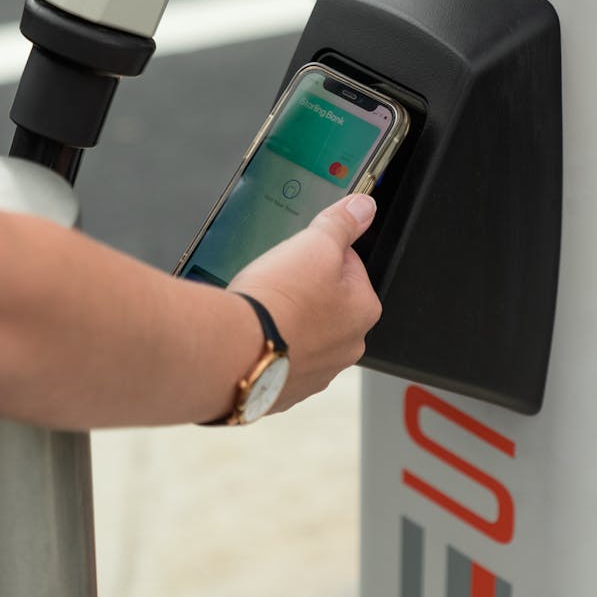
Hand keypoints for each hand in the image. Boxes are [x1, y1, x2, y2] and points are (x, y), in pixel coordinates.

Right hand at [228, 192, 381, 411]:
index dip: (322, 254)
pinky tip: (252, 333)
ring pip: (304, 332)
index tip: (301, 255)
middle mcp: (348, 348)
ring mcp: (316, 373)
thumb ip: (342, 223)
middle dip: (305, 289)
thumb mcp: (316, 244)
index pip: (351, 266)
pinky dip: (269, 345)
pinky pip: (280, 358)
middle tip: (277, 280)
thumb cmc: (279, 300)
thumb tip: (363, 207)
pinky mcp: (284, 390)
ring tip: (262, 307)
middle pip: (328, 302)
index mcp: (364, 311)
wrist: (233, 351)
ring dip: (288, 319)